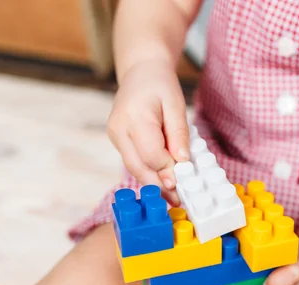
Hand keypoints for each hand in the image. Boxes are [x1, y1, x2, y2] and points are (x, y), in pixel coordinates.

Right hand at [107, 61, 188, 203]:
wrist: (141, 71)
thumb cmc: (160, 85)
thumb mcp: (176, 105)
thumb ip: (178, 133)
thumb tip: (182, 162)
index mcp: (134, 117)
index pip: (151, 155)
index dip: (168, 171)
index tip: (184, 181)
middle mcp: (119, 129)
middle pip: (138, 167)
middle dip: (159, 186)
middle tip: (178, 200)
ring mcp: (115, 135)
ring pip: (134, 168)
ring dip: (153, 183)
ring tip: (173, 196)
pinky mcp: (117, 140)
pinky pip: (133, 161)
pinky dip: (148, 172)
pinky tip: (162, 182)